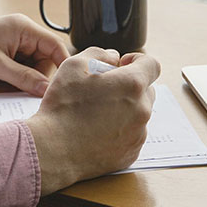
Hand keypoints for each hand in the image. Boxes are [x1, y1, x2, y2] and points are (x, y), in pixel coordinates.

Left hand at [0, 13, 68, 96]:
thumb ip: (24, 77)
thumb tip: (47, 89)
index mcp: (23, 27)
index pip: (55, 45)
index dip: (63, 64)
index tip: (66, 84)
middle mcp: (22, 33)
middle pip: (47, 58)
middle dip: (41, 76)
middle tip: (30, 91)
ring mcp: (14, 44)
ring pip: (35, 66)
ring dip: (29, 79)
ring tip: (14, 86)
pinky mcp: (7, 54)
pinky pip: (23, 68)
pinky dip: (20, 79)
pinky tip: (10, 85)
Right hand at [23, 48, 160, 194]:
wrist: (54, 151)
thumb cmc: (63, 108)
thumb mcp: (74, 65)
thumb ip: (99, 53)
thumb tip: (112, 58)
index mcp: (132, 85)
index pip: (152, 64)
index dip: (137, 60)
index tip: (122, 65)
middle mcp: (141, 110)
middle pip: (147, 89)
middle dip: (129, 85)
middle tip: (104, 89)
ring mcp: (138, 134)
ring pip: (139, 113)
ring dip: (125, 108)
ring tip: (97, 112)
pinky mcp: (131, 153)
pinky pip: (132, 134)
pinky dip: (120, 129)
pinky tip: (98, 130)